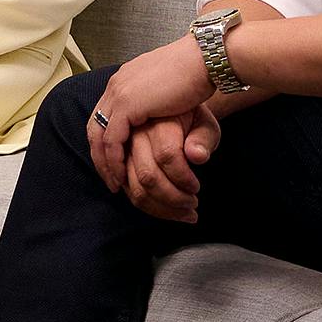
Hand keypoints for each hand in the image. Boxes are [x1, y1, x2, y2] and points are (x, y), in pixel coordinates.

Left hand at [83, 38, 215, 193]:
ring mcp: (118, 93)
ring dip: (104, 162)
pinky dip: (114, 160)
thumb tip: (156, 116)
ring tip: (114, 184)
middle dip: (99, 155)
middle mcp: (116, 85)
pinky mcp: (127, 103)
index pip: (103, 115)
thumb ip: (156, 104)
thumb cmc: (196, 72)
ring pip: (99, 135)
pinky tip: (122, 175)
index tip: (113, 162)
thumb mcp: (169, 91)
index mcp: (125, 80)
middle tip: (109, 178)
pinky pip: (112, 140)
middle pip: (95, 126)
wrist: (204, 60)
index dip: (105, 141)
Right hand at [121, 107, 222, 222]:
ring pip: (134, 188)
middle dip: (173, 198)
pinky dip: (146, 205)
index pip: (167, 155)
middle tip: (192, 204)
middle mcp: (135, 133)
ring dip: (160, 208)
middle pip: (147, 175)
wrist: (165, 110)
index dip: (184, 177)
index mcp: (158, 120)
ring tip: (182, 210)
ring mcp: (122, 150)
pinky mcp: (117, 162)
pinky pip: (126, 189)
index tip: (197, 187)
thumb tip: (198, 156)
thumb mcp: (204, 123)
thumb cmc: (189, 121)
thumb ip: (204, 139)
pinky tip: (164, 208)